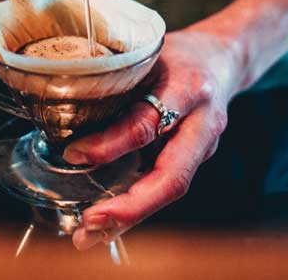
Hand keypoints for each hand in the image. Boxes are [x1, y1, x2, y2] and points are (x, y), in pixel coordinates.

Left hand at [62, 26, 244, 249]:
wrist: (224, 57)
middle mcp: (202, 125)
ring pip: (170, 189)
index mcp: (187, 90)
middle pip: (172, 178)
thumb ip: (119, 80)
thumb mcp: (147, 53)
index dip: (111, 144)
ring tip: (90, 234)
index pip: (147, 124)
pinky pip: (166, 186)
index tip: (74, 154)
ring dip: (131, 217)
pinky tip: (108, 221)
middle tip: (90, 223)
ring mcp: (204, 147)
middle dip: (130, 207)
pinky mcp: (196, 159)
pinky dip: (138, 206)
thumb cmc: (179, 53)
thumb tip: (63, 109)